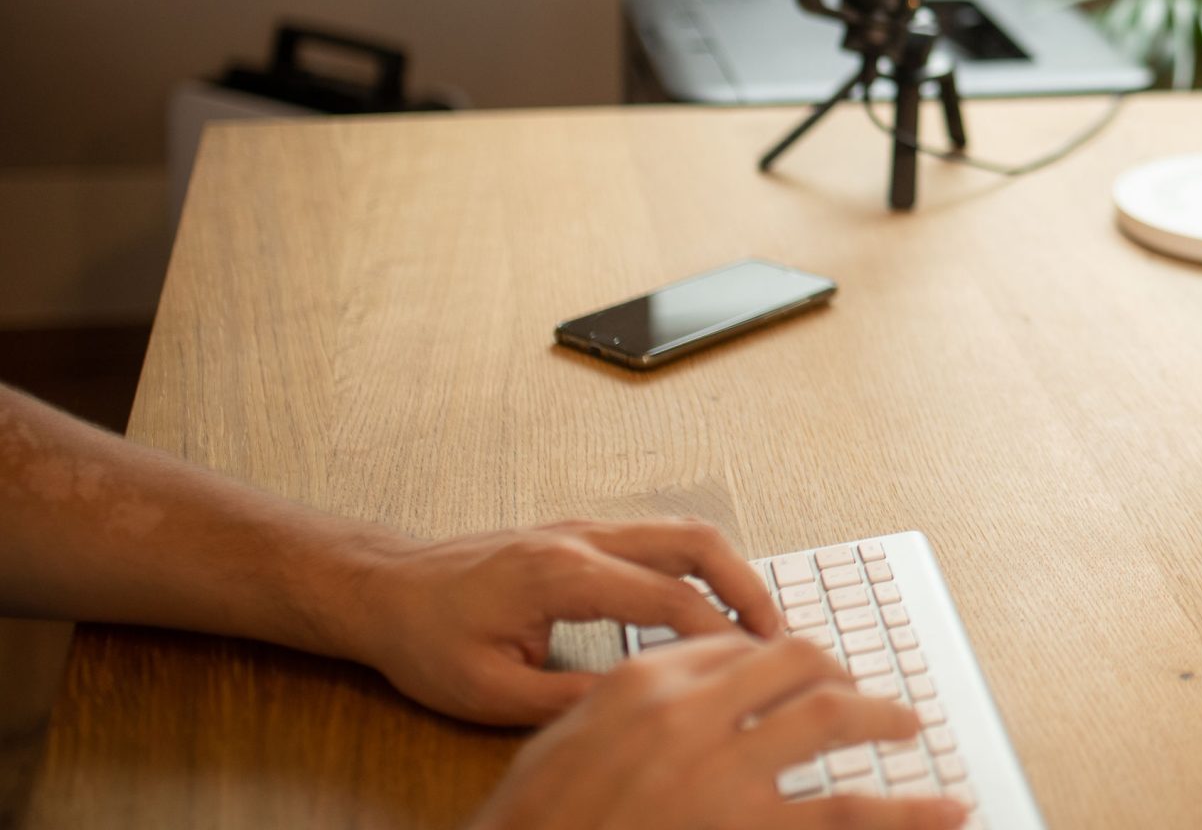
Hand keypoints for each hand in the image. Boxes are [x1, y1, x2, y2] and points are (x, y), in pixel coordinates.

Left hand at [325, 518, 784, 724]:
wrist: (385, 589)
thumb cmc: (427, 638)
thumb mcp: (490, 692)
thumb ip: (571, 699)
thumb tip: (640, 709)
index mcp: (564, 573)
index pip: (671, 600)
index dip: (723, 637)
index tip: (757, 668)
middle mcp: (584, 538)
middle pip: (695, 543)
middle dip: (748, 586)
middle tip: (780, 635)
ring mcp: (584, 529)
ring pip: (683, 532)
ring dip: (729, 572)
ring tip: (757, 623)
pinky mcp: (582, 535)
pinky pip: (659, 539)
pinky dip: (698, 567)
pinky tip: (708, 605)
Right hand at [469, 635, 968, 829]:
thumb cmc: (529, 823)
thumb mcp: (559, 744)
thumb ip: (620, 707)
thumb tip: (672, 692)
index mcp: (643, 686)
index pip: (731, 645)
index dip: (771, 657)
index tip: (795, 670)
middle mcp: (694, 717)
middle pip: (793, 663)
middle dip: (835, 672)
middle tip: (859, 691)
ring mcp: (727, 776)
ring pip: (833, 721)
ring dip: (882, 717)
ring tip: (910, 726)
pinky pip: (845, 815)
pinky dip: (906, 813)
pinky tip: (946, 810)